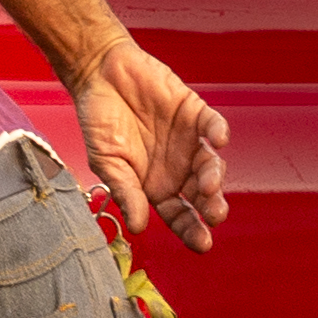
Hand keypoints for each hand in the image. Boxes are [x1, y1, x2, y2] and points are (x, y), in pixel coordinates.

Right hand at [72, 44, 230, 250]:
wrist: (99, 75)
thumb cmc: (99, 121)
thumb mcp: (106, 162)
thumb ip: (126, 192)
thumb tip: (138, 227)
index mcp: (155, 185)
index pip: (178, 214)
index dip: (191, 229)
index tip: (202, 243)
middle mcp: (176, 167)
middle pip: (201, 194)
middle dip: (211, 207)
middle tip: (214, 215)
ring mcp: (188, 140)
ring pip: (210, 163)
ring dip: (214, 175)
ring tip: (209, 184)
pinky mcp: (194, 112)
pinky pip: (212, 125)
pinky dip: (217, 132)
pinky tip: (219, 140)